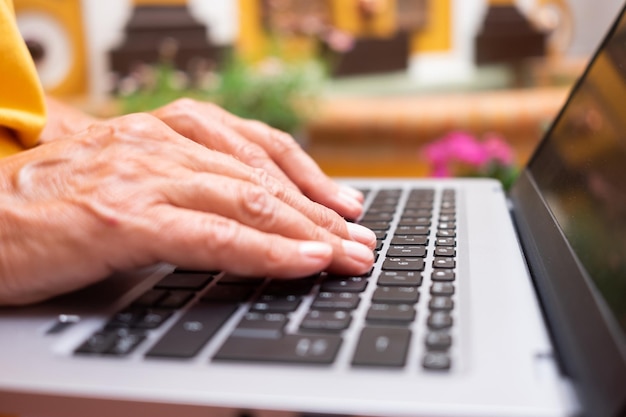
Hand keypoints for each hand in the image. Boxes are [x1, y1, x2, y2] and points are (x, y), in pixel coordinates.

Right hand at [0, 114, 374, 304]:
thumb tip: (234, 214)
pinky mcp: (122, 217)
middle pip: (263, 177)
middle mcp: (158, 145)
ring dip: (308, 231)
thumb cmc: (45, 204)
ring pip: (249, 201)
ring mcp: (142, 178)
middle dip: (321, 211)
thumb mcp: (123, 179)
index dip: (308, 177)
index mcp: (161, 133)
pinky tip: (302, 262)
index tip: (344, 205)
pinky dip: (265, 251)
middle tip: (361, 238)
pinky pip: (212, 236)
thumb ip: (178, 186)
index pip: (255, 150)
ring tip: (348, 255)